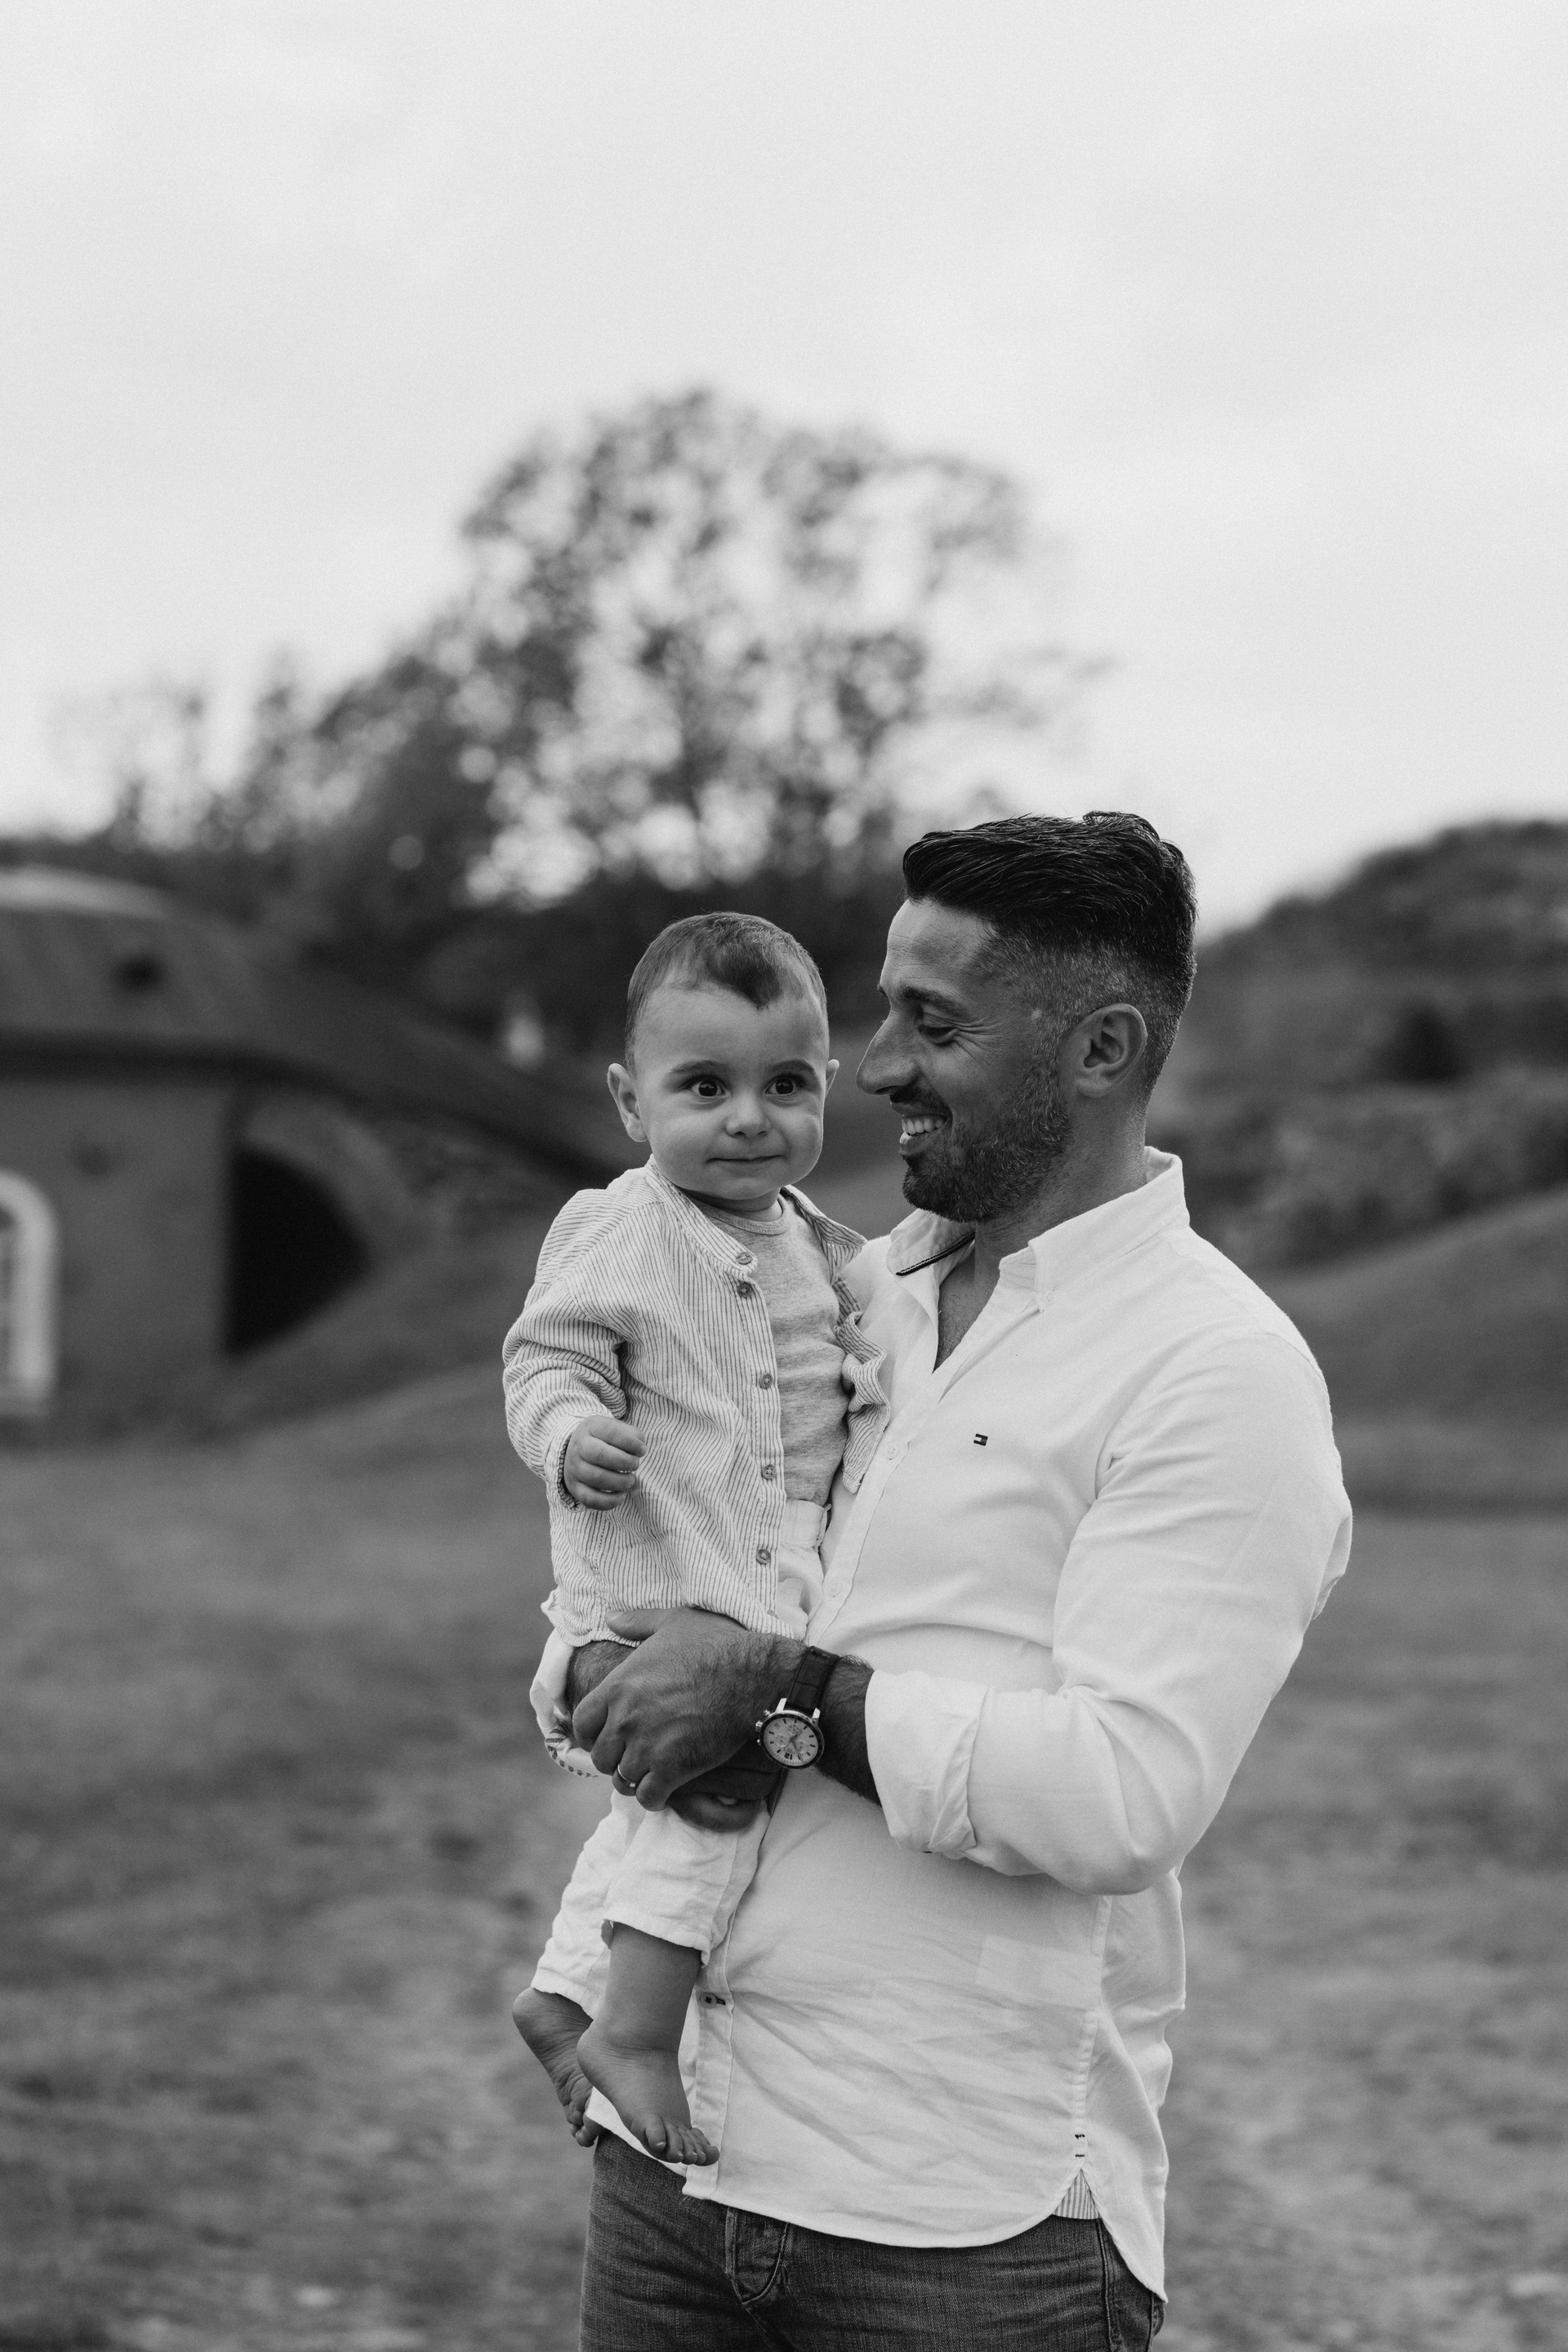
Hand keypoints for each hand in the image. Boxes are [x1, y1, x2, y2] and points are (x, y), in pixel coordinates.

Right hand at [563, 1414, 645, 1509]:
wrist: (576, 1449)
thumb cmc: (604, 1439)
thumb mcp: (616, 1428)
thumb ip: (632, 1435)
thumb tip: (641, 1449)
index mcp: (591, 1427)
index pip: (610, 1432)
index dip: (630, 1442)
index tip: (642, 1450)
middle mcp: (579, 1447)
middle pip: (599, 1454)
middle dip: (624, 1461)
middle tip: (635, 1464)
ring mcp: (574, 1468)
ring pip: (596, 1478)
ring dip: (620, 1481)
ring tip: (630, 1480)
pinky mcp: (575, 1487)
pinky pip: (590, 1499)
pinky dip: (609, 1501)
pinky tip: (621, 1495)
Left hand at [571, 1608, 796, 1811]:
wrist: (753, 1674)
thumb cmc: (715, 1644)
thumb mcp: (672, 1622)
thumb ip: (636, 1622)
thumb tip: (611, 1618)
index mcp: (619, 1685)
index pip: (582, 1723)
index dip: (592, 1732)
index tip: (607, 1735)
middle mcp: (626, 1719)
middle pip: (601, 1757)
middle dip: (615, 1758)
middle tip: (634, 1754)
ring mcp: (648, 1746)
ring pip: (623, 1779)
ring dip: (635, 1778)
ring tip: (649, 1772)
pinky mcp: (673, 1768)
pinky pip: (648, 1797)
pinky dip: (654, 1797)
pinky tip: (666, 1787)